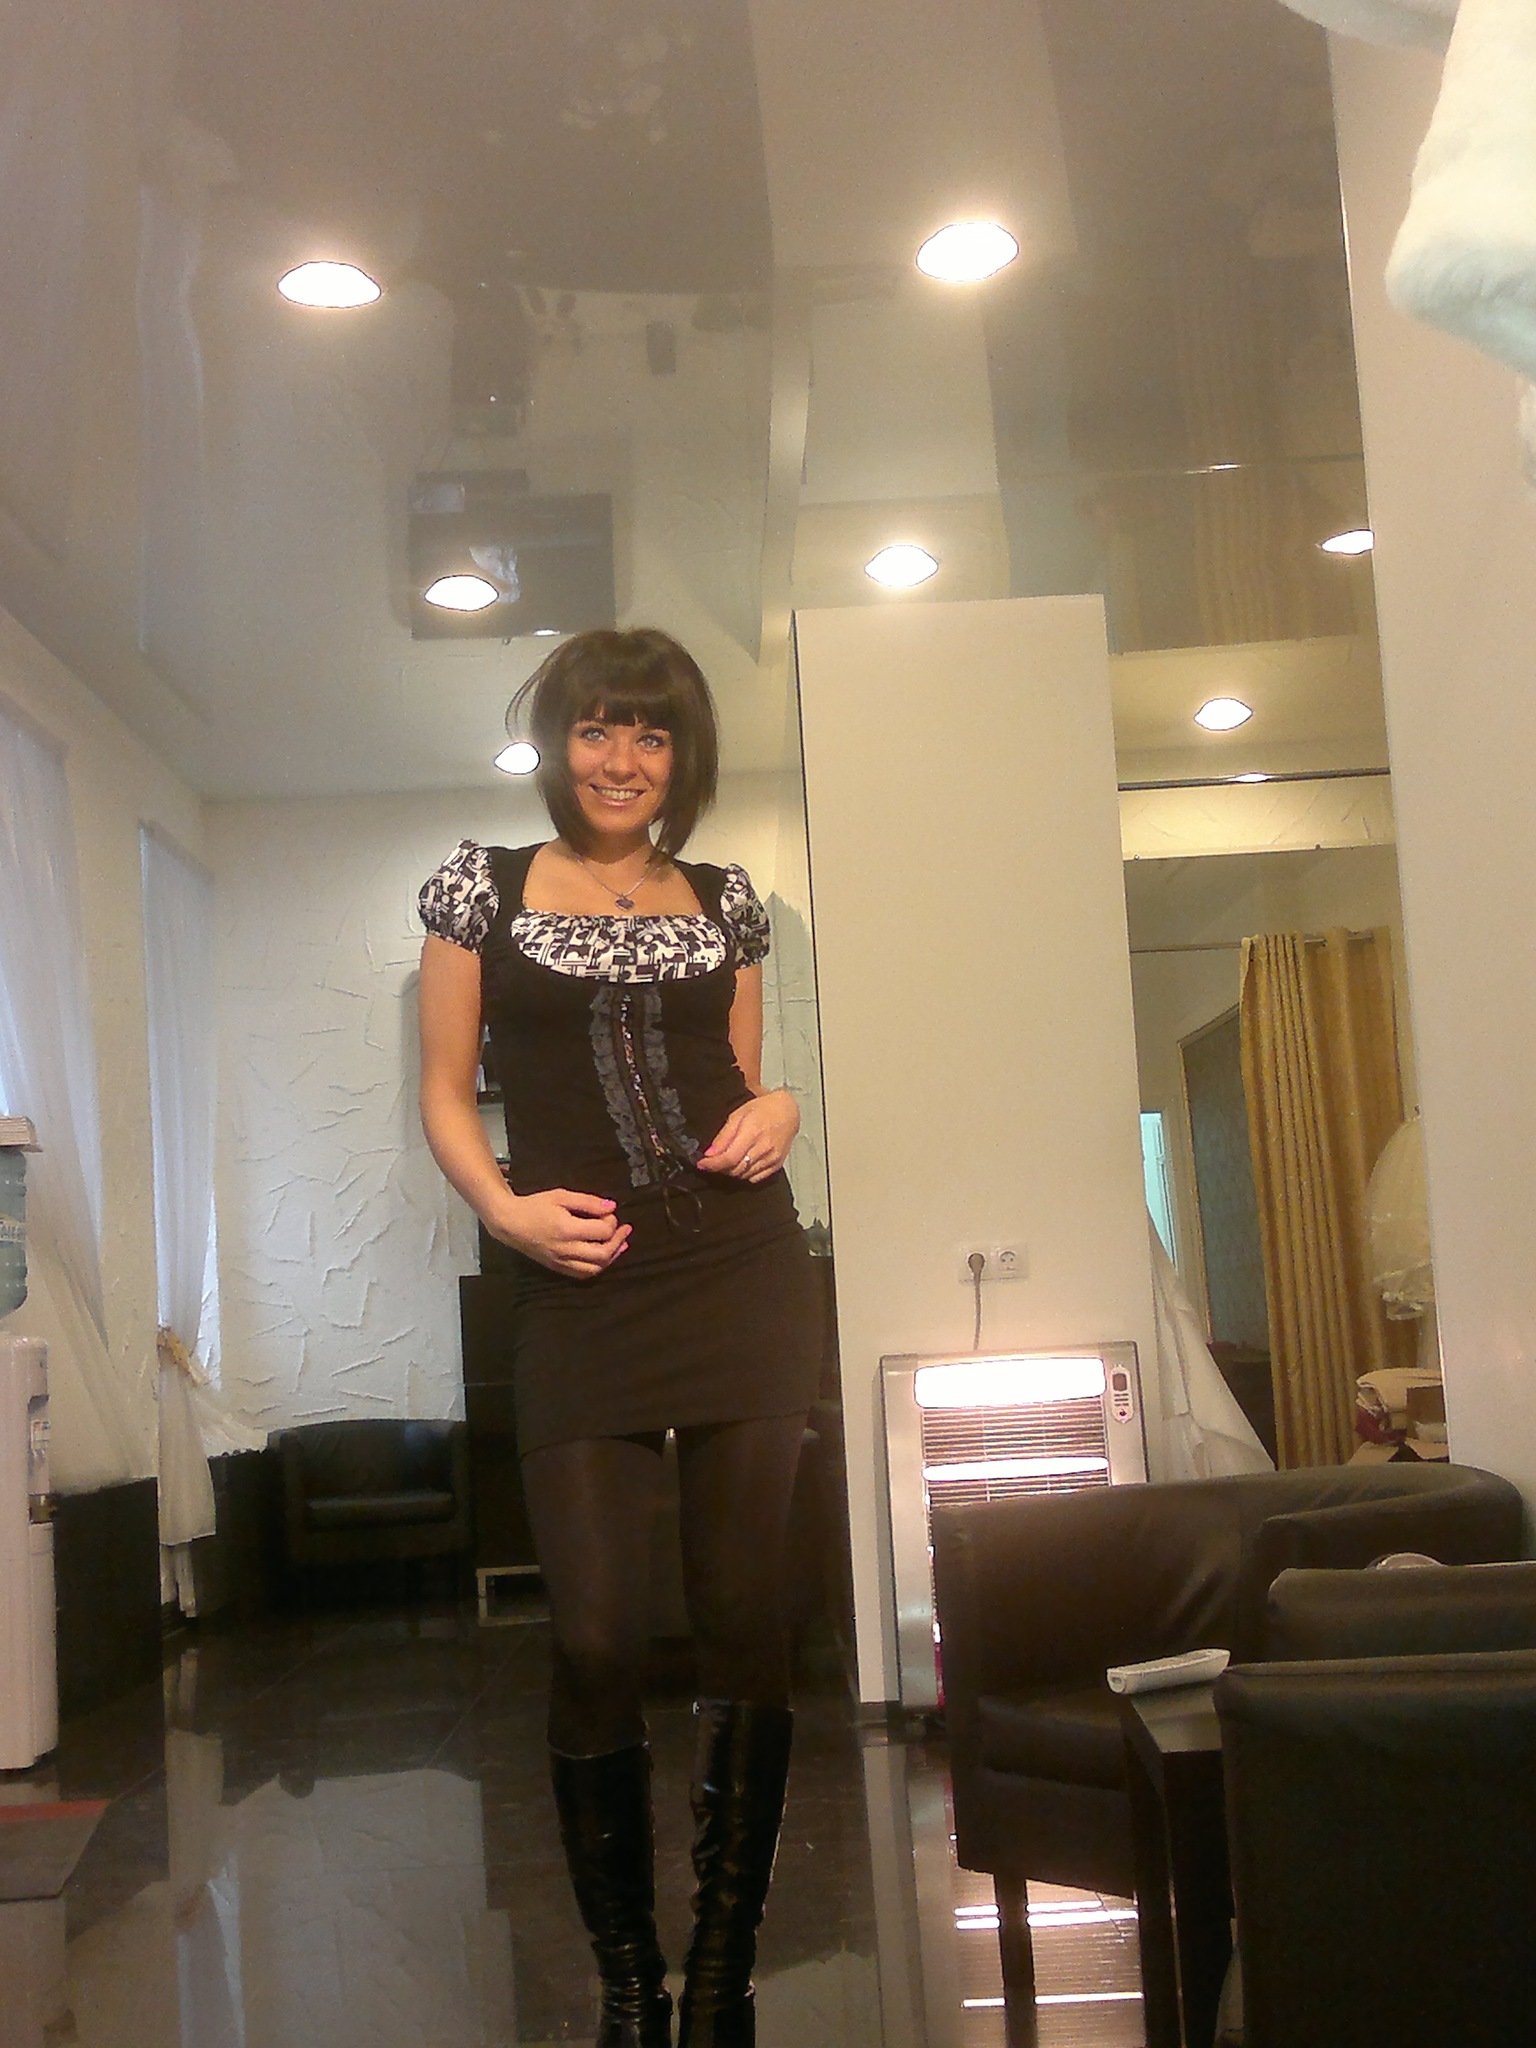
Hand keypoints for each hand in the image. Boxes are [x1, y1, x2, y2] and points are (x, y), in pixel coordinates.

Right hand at [488, 1189, 630, 1277]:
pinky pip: (583, 1274)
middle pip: (603, 1254)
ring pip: (595, 1268)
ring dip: (612, 1257)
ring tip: (621, 1244)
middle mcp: (566, 1249)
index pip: (602, 1232)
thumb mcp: (561, 1196)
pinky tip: (605, 1257)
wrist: (510, 1223)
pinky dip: (598, 1267)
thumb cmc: (535, 1206)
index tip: (609, 1213)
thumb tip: (612, 1207)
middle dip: (618, 1241)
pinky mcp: (558, 1268)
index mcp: (567, 1229)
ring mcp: (562, 1262)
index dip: (612, 1222)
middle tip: (625, 1228)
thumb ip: (588, 1202)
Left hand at [698, 1090, 798, 1183]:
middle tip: (714, 1160)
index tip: (701, 1164)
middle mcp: (763, 1148)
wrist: (788, 1112)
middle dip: (720, 1168)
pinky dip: (745, 1174)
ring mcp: (771, 1158)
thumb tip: (710, 1153)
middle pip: (735, 1169)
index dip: (712, 1164)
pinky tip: (742, 1163)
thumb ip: (724, 1135)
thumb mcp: (739, 1115)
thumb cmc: (763, 1109)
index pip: (729, 1158)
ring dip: (732, 1171)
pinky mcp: (776, 1165)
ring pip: (744, 1175)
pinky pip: (755, 1178)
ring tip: (728, 1160)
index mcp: (752, 1132)